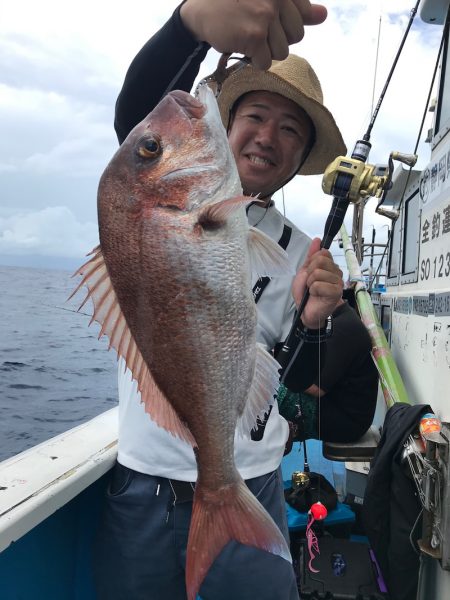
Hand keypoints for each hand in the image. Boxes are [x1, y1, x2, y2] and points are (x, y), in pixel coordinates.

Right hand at [180, 0, 326, 69]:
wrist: (201, 9)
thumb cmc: (235, 3)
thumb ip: (296, 8)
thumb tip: (324, 15)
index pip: (303, 18)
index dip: (286, 26)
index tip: (267, 20)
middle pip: (295, 37)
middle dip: (277, 40)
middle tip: (256, 29)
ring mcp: (266, 17)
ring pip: (282, 52)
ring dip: (265, 51)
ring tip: (248, 36)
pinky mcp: (255, 36)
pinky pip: (266, 62)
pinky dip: (254, 60)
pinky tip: (242, 45)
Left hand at [292, 238, 342, 328]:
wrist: (306, 311)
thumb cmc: (305, 293)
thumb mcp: (304, 271)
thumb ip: (311, 256)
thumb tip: (317, 240)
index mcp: (329, 266)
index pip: (323, 252)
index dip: (311, 262)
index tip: (310, 273)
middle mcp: (336, 272)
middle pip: (319, 261)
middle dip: (309, 273)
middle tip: (310, 283)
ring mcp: (338, 282)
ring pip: (317, 273)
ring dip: (310, 283)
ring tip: (313, 290)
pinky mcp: (336, 292)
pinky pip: (319, 284)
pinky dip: (313, 290)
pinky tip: (316, 295)